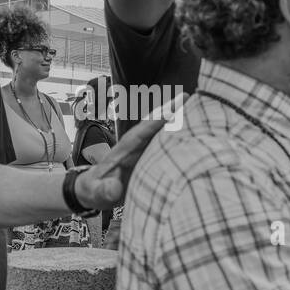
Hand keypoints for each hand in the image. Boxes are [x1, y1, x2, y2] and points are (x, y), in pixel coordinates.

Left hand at [74, 93, 186, 208]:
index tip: (170, 112)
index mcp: (123, 150)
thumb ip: (104, 190)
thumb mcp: (96, 192)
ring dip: (177, 118)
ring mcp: (142, 150)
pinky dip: (177, 134)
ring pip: (161, 131)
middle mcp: (135, 146)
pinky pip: (165, 143)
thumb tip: (114, 190)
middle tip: (188, 97)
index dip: (154, 123)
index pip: (140, 133)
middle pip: (154, 125)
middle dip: (169, 111)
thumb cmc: (95, 191)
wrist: (94, 191)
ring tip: (195, 106)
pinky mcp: (148, 156)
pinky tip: (192, 128)